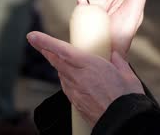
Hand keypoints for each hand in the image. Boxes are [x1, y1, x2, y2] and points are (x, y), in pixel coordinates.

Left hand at [27, 31, 144, 126]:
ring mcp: (75, 91)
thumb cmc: (126, 98)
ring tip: (57, 57)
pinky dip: (67, 79)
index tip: (32, 36)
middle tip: (35, 41)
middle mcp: (78, 78)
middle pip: (56, 61)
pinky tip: (73, 78)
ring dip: (58, 64)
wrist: (122, 123)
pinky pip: (67, 87)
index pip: (62, 51)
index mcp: (90, 66)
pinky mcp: (75, 103)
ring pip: (61, 74)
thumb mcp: (127, 75)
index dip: (45, 42)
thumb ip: (119, 62)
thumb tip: (115, 56)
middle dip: (45, 49)